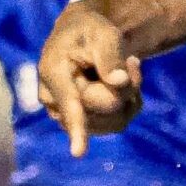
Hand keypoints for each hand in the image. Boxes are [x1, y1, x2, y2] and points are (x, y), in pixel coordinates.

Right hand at [37, 0, 143, 157]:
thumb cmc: (90, 32)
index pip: (70, 102)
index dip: (76, 126)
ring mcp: (66, 117)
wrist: (83, 40)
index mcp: (53, 71)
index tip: (78, 152)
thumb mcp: (102, 33)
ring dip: (129, 95)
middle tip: (132, 61)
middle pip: (106, 105)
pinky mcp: (82, 125)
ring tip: (124, 68)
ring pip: (114, 119)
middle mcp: (54, 100)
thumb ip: (110, 55)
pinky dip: (128, 104)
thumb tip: (118, 81)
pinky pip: (118, 124)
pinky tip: (121, 85)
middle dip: (126, 85)